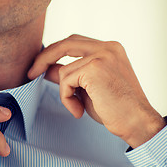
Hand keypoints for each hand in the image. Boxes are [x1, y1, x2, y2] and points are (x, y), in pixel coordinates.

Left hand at [28, 34, 165, 147]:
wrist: (136, 123)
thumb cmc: (115, 109)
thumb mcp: (87, 89)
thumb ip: (70, 76)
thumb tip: (47, 69)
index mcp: (109, 49)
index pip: (74, 43)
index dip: (54, 52)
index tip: (39, 67)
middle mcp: (107, 47)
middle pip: (66, 44)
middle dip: (44, 58)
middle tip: (30, 73)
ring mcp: (102, 56)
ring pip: (64, 70)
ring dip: (64, 93)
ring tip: (77, 108)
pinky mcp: (94, 68)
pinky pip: (65, 81)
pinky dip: (66, 98)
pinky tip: (78, 111)